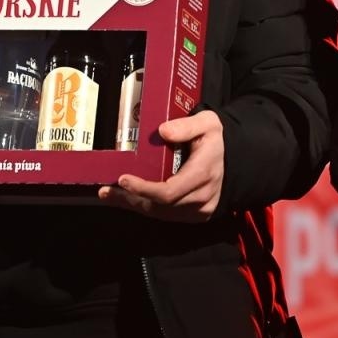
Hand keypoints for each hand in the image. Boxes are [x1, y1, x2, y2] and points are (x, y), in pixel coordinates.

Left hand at [99, 109, 223, 221]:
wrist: (232, 159)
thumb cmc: (213, 139)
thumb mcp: (208, 123)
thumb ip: (187, 125)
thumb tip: (163, 131)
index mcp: (203, 173)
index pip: (170, 191)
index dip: (144, 189)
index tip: (123, 179)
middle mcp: (201, 196)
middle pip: (160, 206)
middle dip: (130, 199)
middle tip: (105, 192)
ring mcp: (198, 209)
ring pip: (161, 213)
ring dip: (133, 205)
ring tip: (108, 196)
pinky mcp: (193, 215)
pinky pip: (166, 215)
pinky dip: (144, 207)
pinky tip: (125, 200)